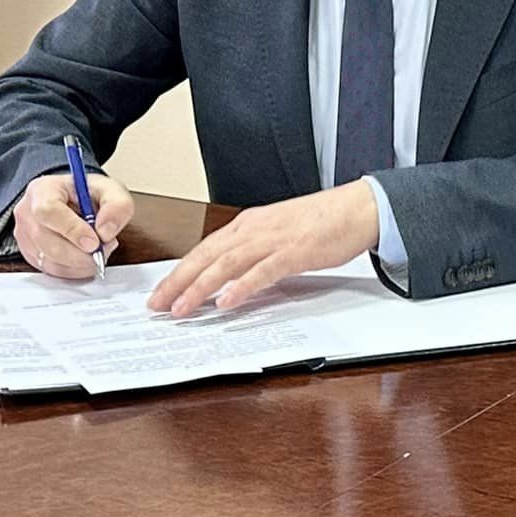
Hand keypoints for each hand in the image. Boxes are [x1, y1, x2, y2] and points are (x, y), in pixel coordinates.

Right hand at [12, 170, 132, 279]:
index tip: (94, 242)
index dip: (72, 230)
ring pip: (49, 260)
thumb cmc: (86, 194)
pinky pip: (51, 270)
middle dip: (81, 253)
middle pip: (47, 242)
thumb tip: (106, 232)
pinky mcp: (30, 254)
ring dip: (80, 263)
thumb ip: (116, 205)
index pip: (48, 211)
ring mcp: (25, 236)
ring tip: (99, 250)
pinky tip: (87, 259)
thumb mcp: (109, 189)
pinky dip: (74, 270)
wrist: (74, 201)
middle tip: (104, 249)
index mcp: (43, 190)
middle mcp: (27, 213)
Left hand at [146, 182, 380, 316]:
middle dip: (178, 282)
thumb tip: (231, 278)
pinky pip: (262, 272)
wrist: (358, 207)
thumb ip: (254, 251)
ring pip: (227, 264)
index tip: (160, 292)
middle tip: (157, 306)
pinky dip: (241, 288)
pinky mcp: (295, 252)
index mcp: (249, 224)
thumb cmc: (323, 220)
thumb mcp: (279, 232)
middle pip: (207, 256)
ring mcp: (274, 240)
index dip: (179, 271)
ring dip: (200, 288)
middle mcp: (255, 229)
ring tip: (182, 309)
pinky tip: (226, 303)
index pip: (204, 249)